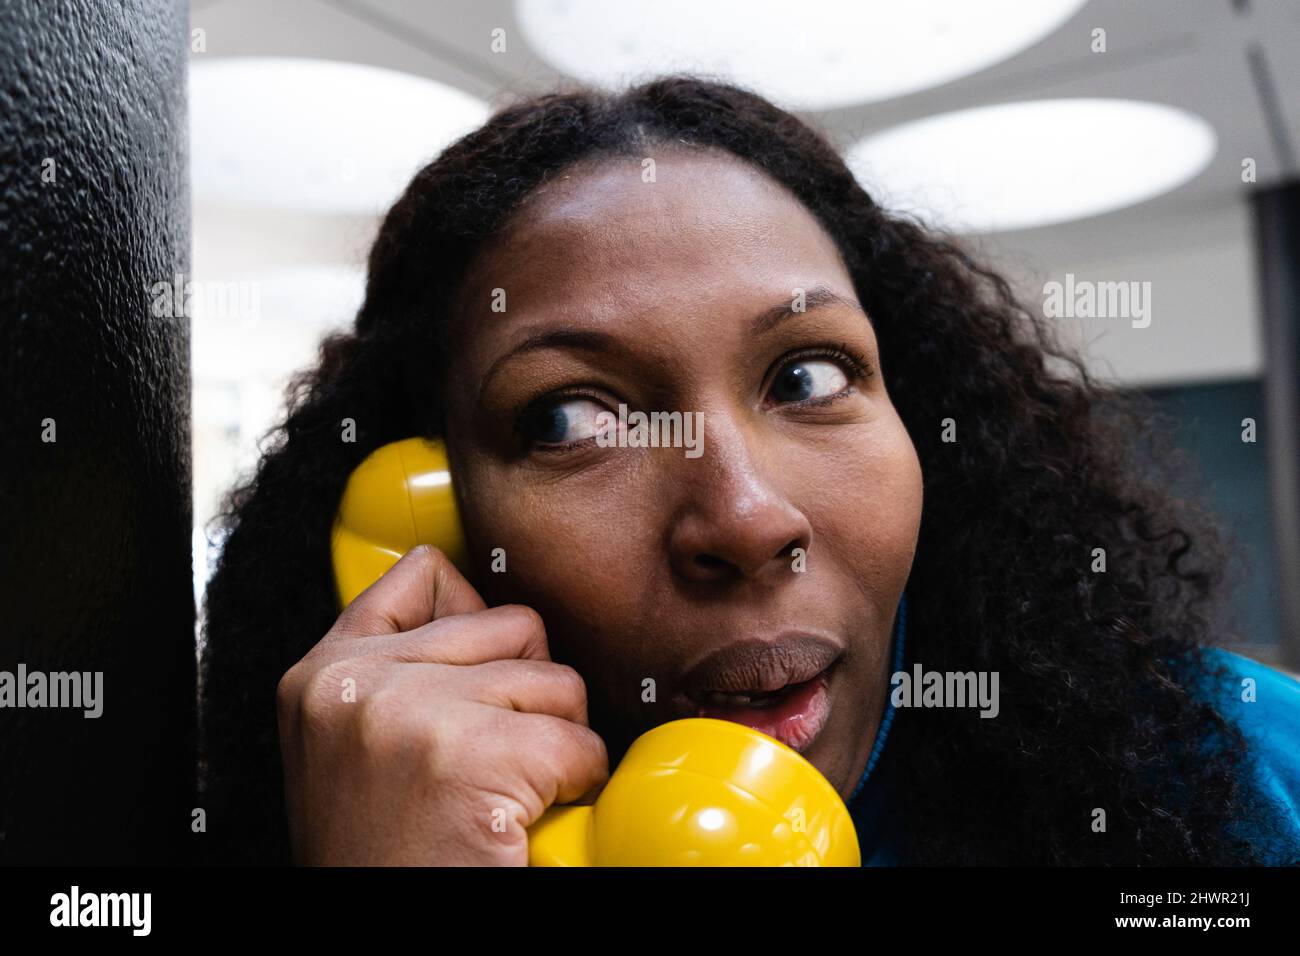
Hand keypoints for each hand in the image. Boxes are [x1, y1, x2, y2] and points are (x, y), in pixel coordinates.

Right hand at [276, 545, 608, 864]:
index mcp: (320, 676)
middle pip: (513, 624)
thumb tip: (480, 604)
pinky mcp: (465, 756)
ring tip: (506, 795)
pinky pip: (577, 743)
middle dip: (527, 693)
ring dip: (555, 742)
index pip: (423, 574)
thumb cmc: (381, 854)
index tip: (482, 676)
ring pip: (556, 680)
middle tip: (493, 762)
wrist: (375, 933)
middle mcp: (355, 683)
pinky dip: (576, 787)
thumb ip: (401, 669)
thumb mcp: (354, 747)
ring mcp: (408, 713)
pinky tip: (527, 822)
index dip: (476, 618)